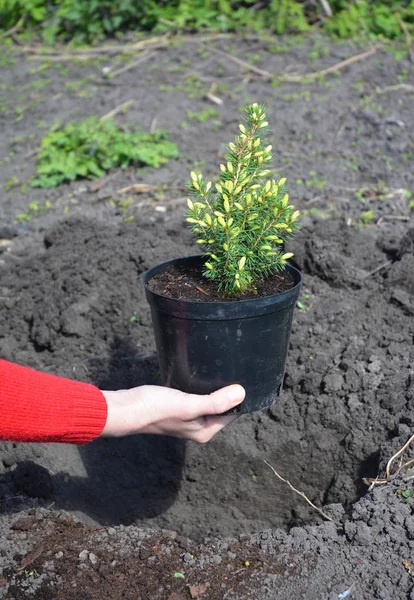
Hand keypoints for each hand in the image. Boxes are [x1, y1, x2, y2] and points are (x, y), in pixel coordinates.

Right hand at [100, 384, 244, 442]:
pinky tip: (201, 376)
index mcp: (205, 431)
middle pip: (222, 408)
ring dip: (214, 389)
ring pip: (209, 401)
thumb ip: (215, 402)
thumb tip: (241, 394)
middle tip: (234, 370)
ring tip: (220, 371)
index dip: (239, 397)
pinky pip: (197, 397)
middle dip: (228, 392)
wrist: (128, 408)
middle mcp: (198, 428)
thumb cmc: (157, 408)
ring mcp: (188, 418)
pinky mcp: (178, 408)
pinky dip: (201, 388)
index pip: (232, 414)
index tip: (245, 379)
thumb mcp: (189, 404)